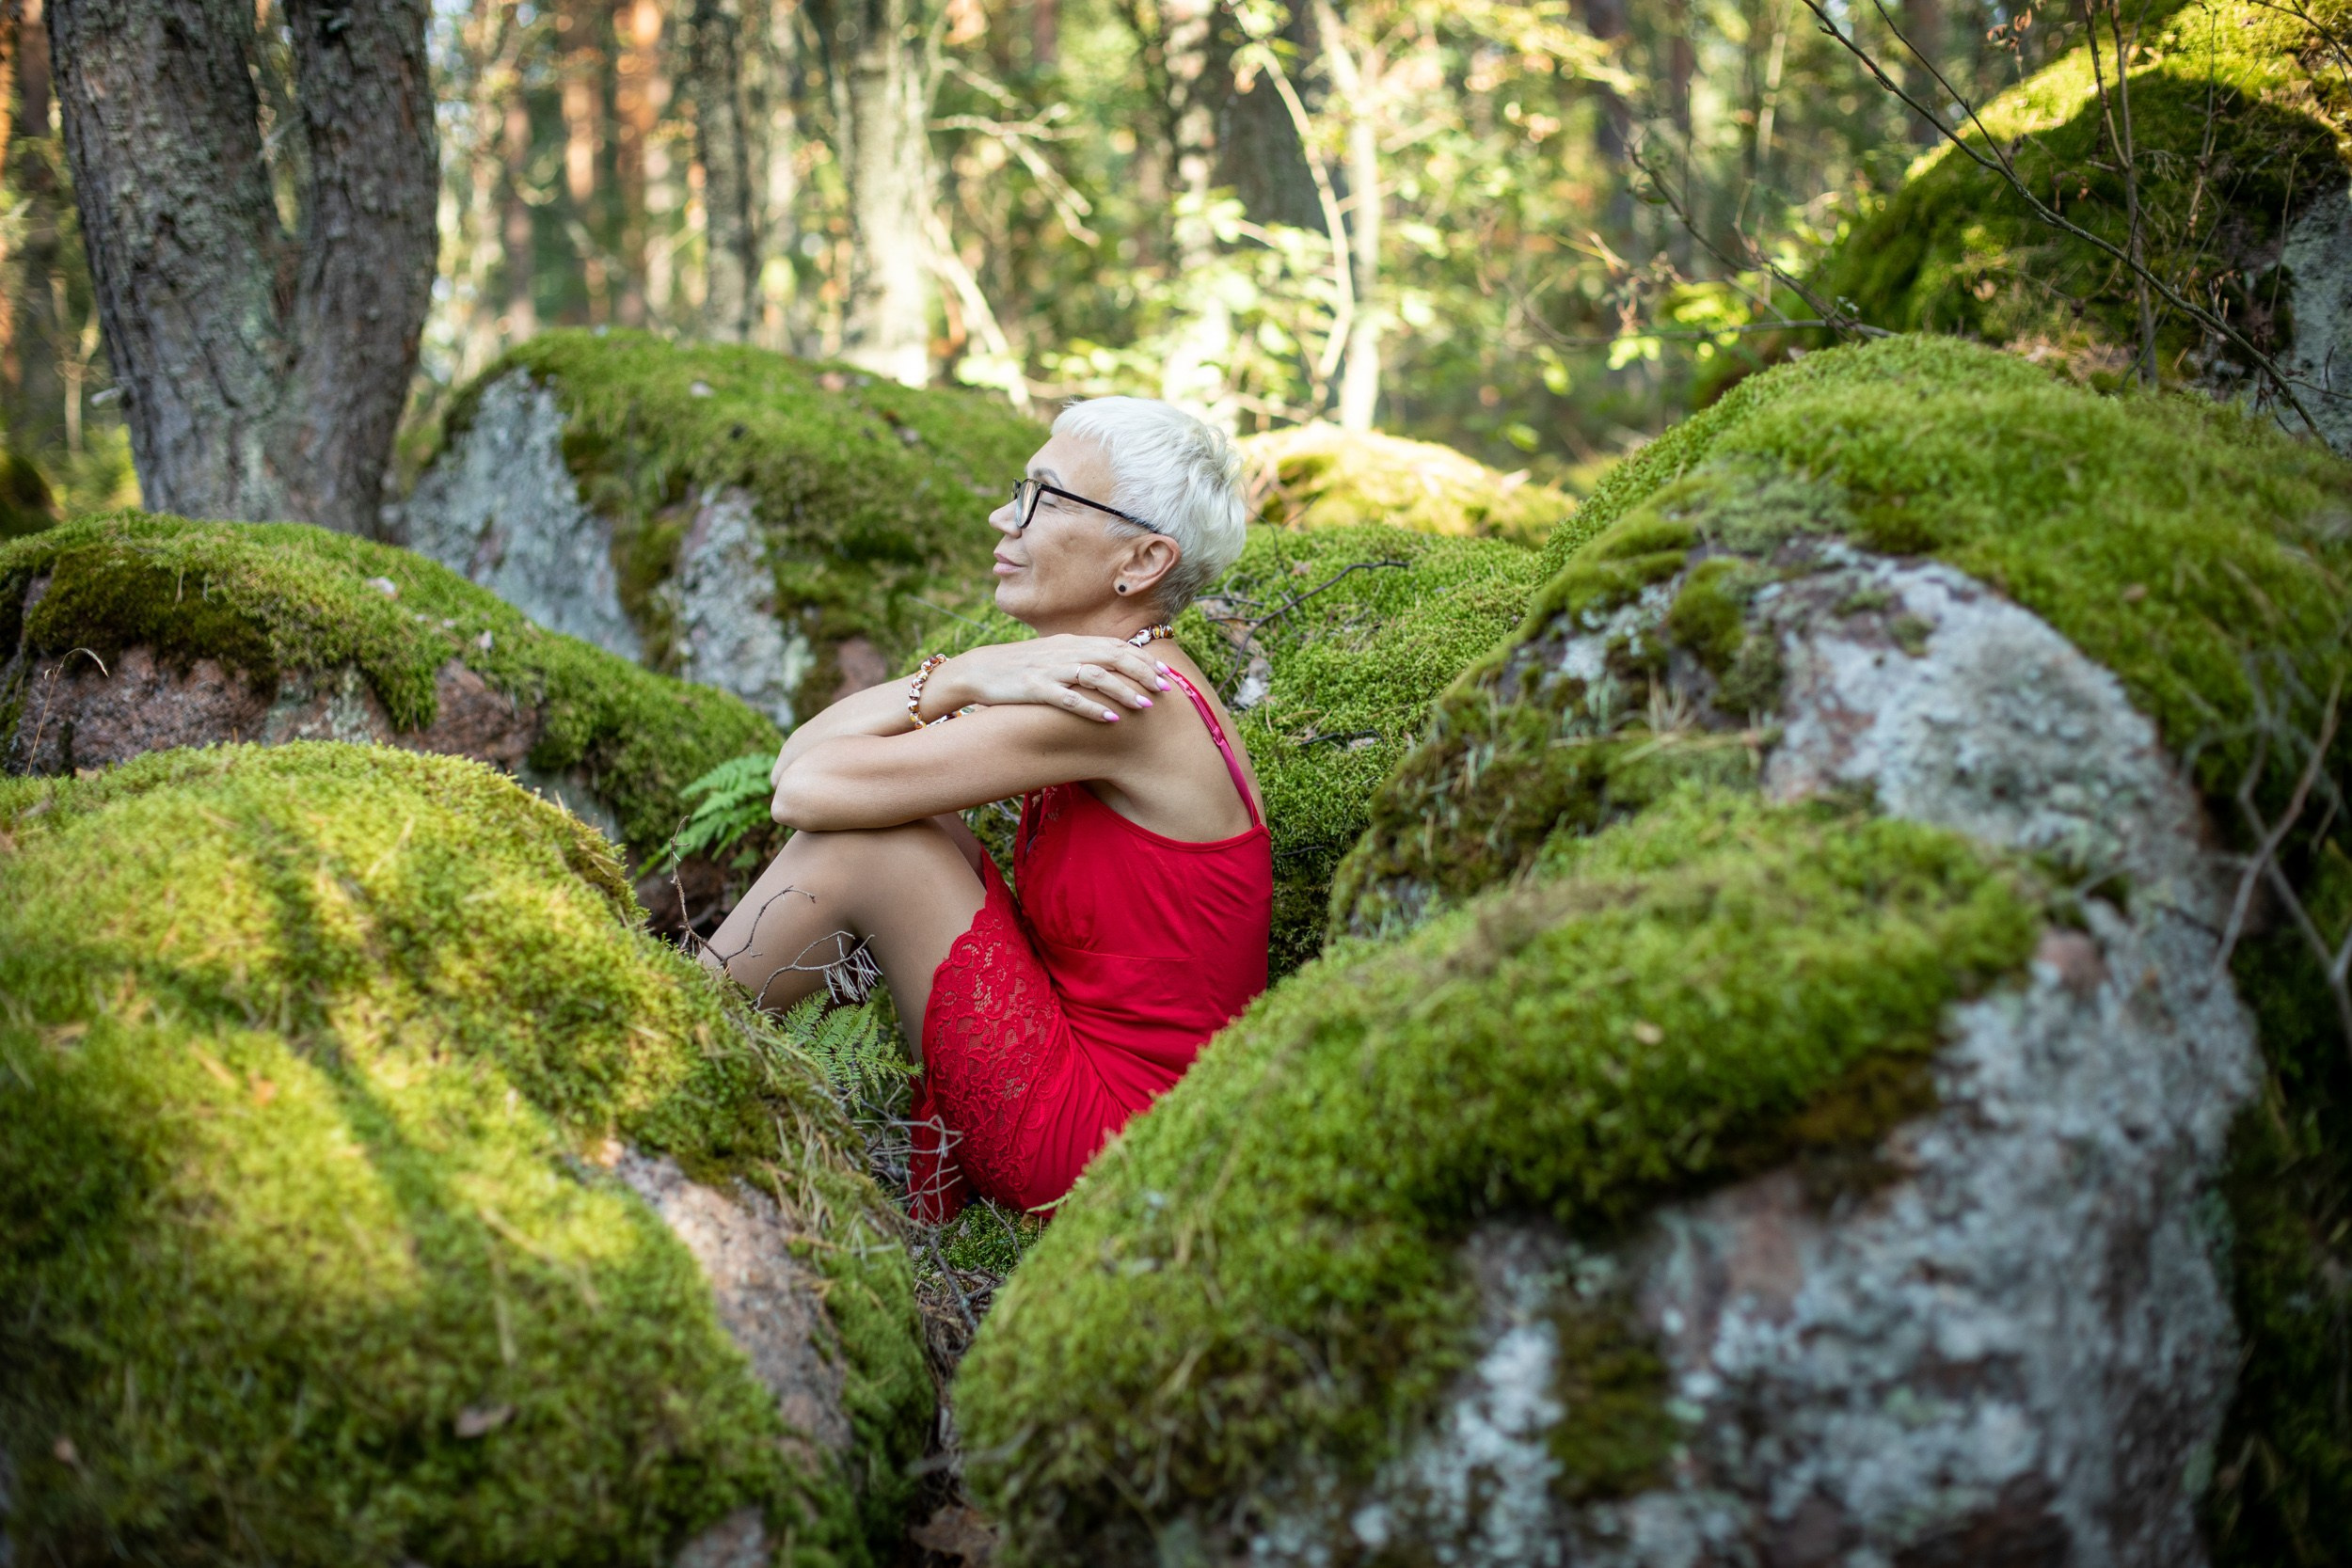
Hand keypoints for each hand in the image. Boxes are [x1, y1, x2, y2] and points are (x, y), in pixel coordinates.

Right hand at [932, 636, 1173, 722]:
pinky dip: (1092, 707)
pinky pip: (1068, 697)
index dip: (1143, 659)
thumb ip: (1080, 658)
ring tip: (1144, 705)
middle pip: (1113, 656)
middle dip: (1142, 672)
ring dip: (1123, 690)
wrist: (978, 670)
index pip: (1115, 646)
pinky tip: (1110, 718)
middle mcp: (1065, 652)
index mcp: (1071, 643)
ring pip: (1096, 675)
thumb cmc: (1019, 667)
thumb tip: (1110, 667)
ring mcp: (1050, 669)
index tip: (1164, 673)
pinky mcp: (1035, 687)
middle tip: (1164, 689)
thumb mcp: (1053, 656)